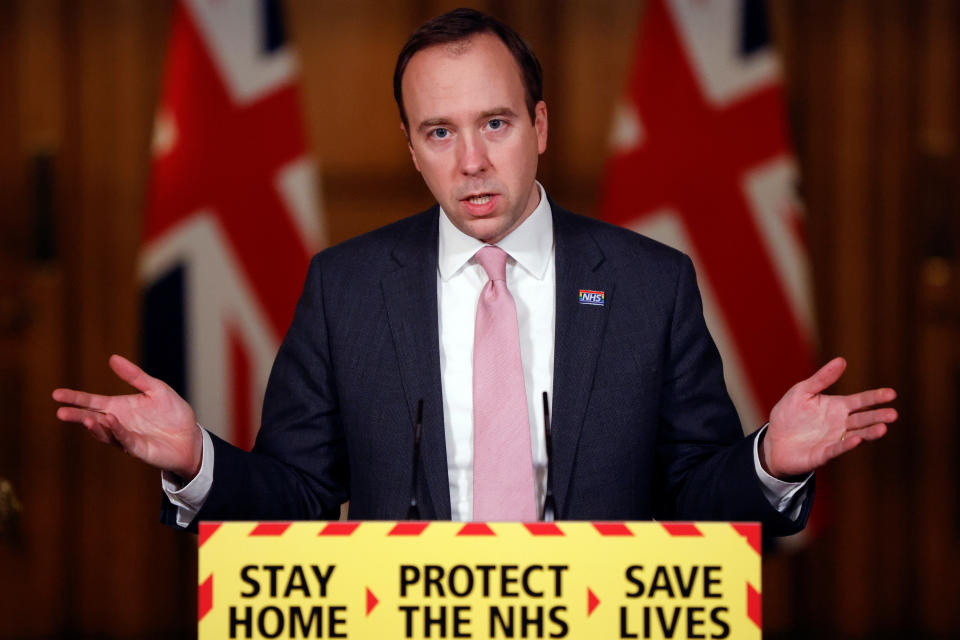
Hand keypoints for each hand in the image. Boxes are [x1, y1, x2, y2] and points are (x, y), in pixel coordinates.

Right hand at [52, 355, 202, 479]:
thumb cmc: (172, 413)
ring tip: (86, 419)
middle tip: (61, 412)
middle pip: (93, 419)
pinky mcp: (139, 449)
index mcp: (120, 407)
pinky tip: (111, 422)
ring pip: (106, 433)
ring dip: (96, 426)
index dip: (76, 398)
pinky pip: (125, 440)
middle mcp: (118, 423)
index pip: (93, 402)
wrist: (190, 437)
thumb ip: (134, 376)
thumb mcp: (155, 389)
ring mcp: (126, 438)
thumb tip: (112, 358)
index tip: (57, 394)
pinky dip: (117, 431)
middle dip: (78, 416)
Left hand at [762, 357, 896, 479]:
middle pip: (863, 419)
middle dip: (877, 416)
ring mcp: (834, 440)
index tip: (891, 393)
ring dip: (869, 432)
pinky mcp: (823, 454)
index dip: (875, 397)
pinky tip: (856, 440)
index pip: (861, 401)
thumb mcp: (803, 391)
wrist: (773, 440)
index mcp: (838, 407)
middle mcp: (840, 424)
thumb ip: (822, 378)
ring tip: (883, 428)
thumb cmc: (790, 414)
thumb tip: (842, 360)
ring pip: (856, 435)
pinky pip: (836, 449)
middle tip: (893, 414)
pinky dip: (846, 445)